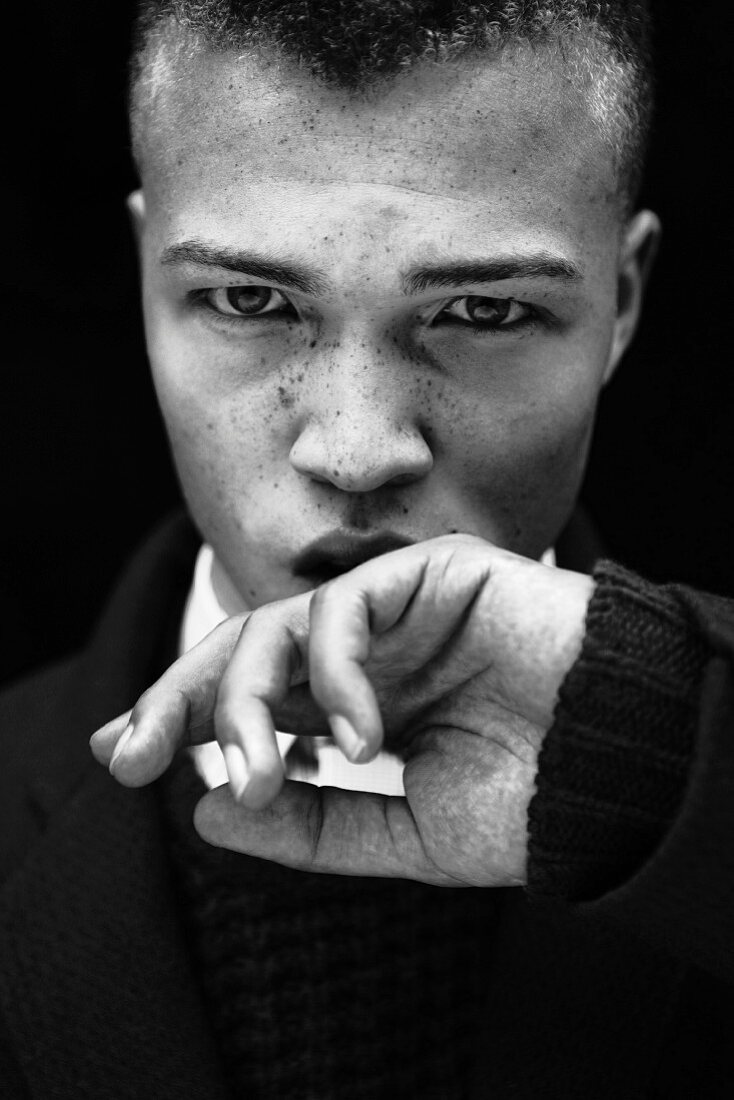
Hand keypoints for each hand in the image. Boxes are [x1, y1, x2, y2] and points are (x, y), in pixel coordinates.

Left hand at [90, 535, 593, 886]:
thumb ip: (312, 826)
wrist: (621, 770)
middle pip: (246, 651)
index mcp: (361, 703)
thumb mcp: (404, 833)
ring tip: (266, 770)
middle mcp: (370, 649)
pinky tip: (363, 731)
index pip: (256, 697)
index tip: (127, 755)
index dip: (186, 718)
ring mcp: (398, 608)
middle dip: (182, 699)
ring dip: (252, 699)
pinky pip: (346, 606)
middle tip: (133, 755)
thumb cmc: (530, 798)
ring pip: (281, 625)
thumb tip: (209, 813)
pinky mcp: (432, 571)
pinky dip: (335, 669)